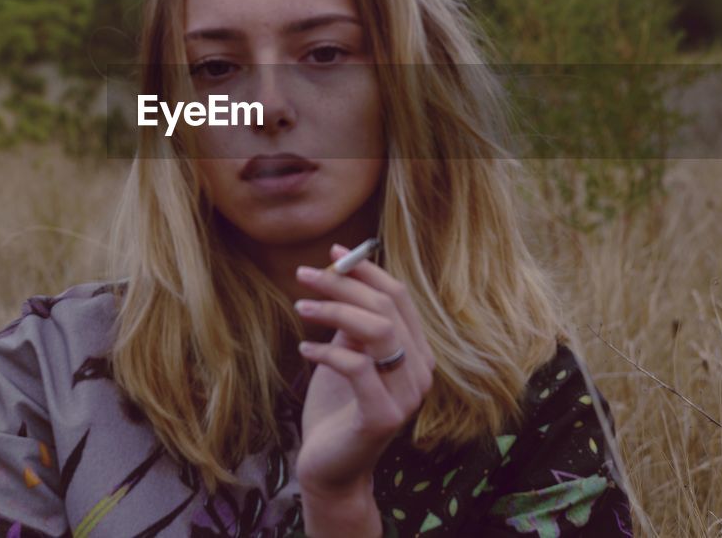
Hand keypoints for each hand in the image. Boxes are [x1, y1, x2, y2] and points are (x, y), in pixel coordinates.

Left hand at [292, 242, 436, 496]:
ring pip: (377, 330)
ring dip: (334, 310)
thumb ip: (354, 323)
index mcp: (417, 353)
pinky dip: (327, 351)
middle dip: (343, 283)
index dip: (367, 270)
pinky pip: (357, 367)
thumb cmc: (336, 408)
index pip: (399, 297)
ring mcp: (407, 396)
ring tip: (300, 306)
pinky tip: (304, 349)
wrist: (330, 468)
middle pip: (386, 307)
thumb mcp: (346, 355)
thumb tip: (342, 274)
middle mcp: (421, 372)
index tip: (335, 252)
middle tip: (304, 274)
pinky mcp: (383, 416)